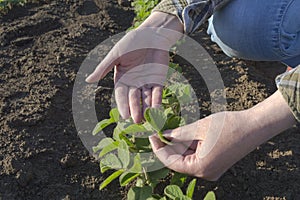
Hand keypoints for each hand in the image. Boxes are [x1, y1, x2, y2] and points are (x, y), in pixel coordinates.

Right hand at [86, 12, 182, 122]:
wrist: (152, 34)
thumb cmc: (132, 42)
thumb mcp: (116, 54)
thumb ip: (104, 68)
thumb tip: (88, 80)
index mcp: (122, 79)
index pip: (121, 95)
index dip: (123, 105)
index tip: (125, 116)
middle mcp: (133, 84)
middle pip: (134, 100)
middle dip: (135, 110)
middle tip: (137, 121)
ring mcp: (146, 84)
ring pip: (146, 99)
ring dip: (147, 109)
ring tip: (148, 119)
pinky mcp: (158, 81)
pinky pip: (158, 93)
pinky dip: (158, 101)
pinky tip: (158, 110)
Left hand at [149, 91, 295, 179]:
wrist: (255, 126)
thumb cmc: (229, 126)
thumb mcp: (200, 127)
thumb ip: (179, 133)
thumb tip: (164, 135)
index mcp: (200, 168)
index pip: (170, 162)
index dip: (158, 148)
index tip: (151, 136)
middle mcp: (205, 173)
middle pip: (178, 161)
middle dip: (168, 146)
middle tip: (159, 130)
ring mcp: (211, 169)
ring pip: (187, 158)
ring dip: (179, 145)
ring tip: (171, 129)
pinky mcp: (216, 163)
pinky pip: (197, 156)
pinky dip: (189, 146)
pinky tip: (185, 134)